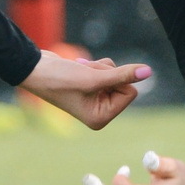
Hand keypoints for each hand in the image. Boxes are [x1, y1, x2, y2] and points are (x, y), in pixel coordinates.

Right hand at [20, 52, 151, 128]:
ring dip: (100, 68)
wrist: (35, 68)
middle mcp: (99, 112)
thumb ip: (123, 75)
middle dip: (107, 73)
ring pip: (115, 75)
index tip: (95, 80)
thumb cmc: (61, 78)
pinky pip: (107, 71)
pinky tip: (78, 68)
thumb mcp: (94, 77)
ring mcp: (95, 100)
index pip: (129, 93)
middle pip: (124, 84)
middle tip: (85, 75)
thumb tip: (148, 71)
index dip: (116, 80)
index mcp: (101, 118)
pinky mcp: (91, 87)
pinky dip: (96, 65)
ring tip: (79, 72)